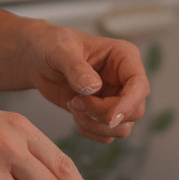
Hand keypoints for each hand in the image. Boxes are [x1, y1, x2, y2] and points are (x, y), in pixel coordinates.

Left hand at [18, 20, 149, 143]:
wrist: (39, 60)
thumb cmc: (52, 45)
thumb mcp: (61, 51)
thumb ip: (76, 68)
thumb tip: (94, 87)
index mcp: (124, 56)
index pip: (139, 84)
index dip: (129, 104)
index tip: (110, 119)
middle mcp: (125, 79)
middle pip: (134, 111)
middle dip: (104, 115)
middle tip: (75, 103)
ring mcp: (116, 97)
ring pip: (122, 127)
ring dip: (95, 125)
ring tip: (73, 105)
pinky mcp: (104, 113)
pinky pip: (106, 134)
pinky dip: (88, 130)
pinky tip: (74, 112)